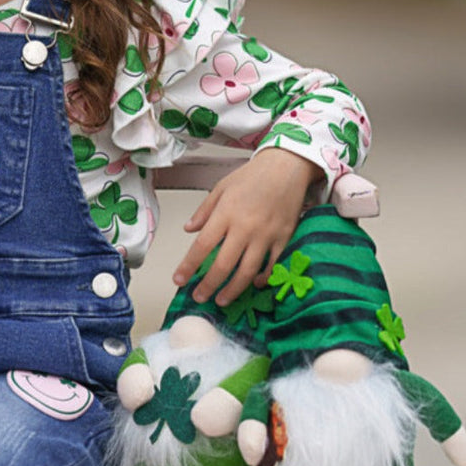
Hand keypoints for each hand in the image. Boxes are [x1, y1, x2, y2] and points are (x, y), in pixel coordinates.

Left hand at [173, 148, 318, 306]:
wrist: (287, 166)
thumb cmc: (252, 175)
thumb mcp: (222, 187)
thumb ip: (204, 210)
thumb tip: (188, 229)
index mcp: (226, 213)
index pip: (202, 246)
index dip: (189, 266)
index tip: (178, 280)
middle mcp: (245, 227)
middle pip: (223, 264)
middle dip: (209, 285)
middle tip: (199, 297)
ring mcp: (266, 235)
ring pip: (247, 271)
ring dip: (232, 289)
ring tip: (221, 300)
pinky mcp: (284, 238)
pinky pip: (273, 265)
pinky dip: (263, 278)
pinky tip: (253, 285)